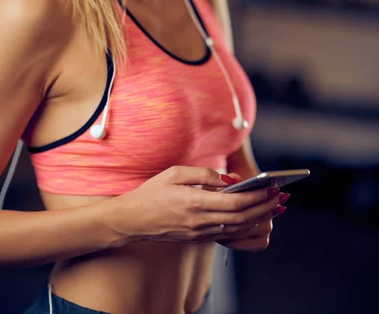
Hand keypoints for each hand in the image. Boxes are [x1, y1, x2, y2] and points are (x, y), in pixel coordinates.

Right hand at [108, 166, 285, 244]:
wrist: (132, 221)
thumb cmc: (151, 194)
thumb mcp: (175, 173)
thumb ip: (204, 174)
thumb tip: (229, 179)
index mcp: (195, 202)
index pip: (235, 202)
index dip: (257, 196)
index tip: (271, 188)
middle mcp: (200, 221)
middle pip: (242, 217)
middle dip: (264, 207)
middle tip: (281, 198)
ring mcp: (199, 233)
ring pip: (237, 228)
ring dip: (258, 218)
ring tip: (273, 207)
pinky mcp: (198, 238)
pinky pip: (227, 233)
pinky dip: (244, 225)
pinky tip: (253, 216)